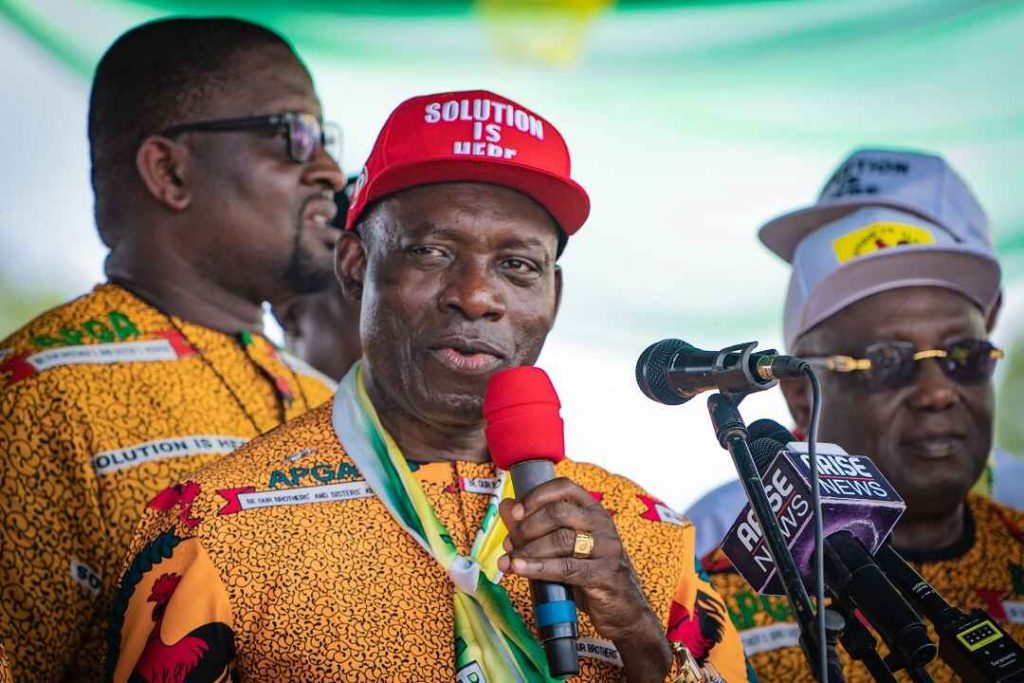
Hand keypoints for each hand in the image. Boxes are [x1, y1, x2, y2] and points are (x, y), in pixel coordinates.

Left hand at [497, 477, 670, 680]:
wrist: (624, 611)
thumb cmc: (589, 574)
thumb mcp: (563, 548)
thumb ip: (534, 525)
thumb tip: (506, 506)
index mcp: (593, 510)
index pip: (564, 487)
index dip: (536, 496)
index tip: (515, 512)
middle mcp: (603, 524)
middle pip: (558, 513)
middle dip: (527, 528)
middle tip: (509, 543)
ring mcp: (607, 548)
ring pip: (561, 540)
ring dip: (528, 550)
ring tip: (509, 561)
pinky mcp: (605, 575)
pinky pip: (566, 568)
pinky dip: (538, 568)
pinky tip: (520, 570)